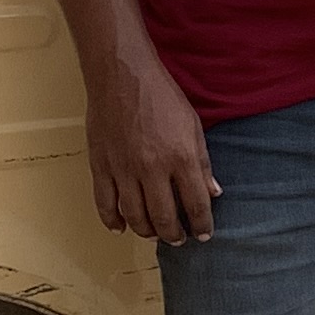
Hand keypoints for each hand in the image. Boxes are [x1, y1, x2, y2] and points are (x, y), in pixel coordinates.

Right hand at [86, 58, 219, 243]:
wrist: (122, 75)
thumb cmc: (161, 96)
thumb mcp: (193, 126)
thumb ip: (203, 163)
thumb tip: (213, 193)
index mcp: (180, 158)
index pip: (196, 205)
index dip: (202, 225)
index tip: (203, 234)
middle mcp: (152, 169)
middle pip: (164, 218)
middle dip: (174, 235)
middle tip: (179, 239)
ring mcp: (123, 169)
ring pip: (135, 217)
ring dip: (146, 231)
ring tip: (154, 233)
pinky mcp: (101, 166)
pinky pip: (105, 204)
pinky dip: (112, 221)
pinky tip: (121, 227)